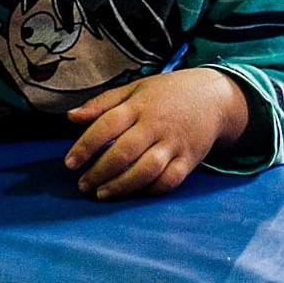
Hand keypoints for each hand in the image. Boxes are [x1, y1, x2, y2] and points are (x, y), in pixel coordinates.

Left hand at [63, 68, 249, 198]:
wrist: (213, 96)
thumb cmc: (167, 93)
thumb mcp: (134, 89)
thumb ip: (102, 104)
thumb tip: (70, 117)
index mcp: (139, 105)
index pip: (107, 125)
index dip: (85, 146)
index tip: (70, 163)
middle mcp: (156, 125)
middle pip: (124, 152)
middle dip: (100, 172)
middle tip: (83, 184)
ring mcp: (174, 143)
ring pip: (146, 170)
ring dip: (121, 186)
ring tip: (102, 193)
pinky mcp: (189, 160)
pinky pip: (169, 180)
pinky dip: (150, 190)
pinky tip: (134, 193)